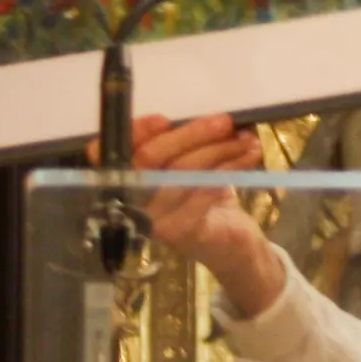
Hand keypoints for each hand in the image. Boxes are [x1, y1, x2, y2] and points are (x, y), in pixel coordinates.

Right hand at [118, 112, 287, 317]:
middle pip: (150, 158)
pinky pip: (202, 194)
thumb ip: (185, 144)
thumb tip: (212, 120)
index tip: (164, 120)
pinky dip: (226, 173)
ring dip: (220, 151)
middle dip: (190, 134)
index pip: (112, 151)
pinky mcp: (178, 232)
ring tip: (248, 141)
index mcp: (126, 177)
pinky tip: (245, 162)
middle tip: (225, 123)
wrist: (227, 241)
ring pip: (182, 173)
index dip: (135, 133)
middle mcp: (130, 200)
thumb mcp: (190, 164)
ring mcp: (152, 219)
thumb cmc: (203, 196)